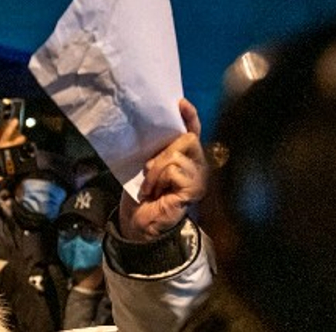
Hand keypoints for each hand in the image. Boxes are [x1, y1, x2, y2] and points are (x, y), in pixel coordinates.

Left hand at [120, 99, 206, 241]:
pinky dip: (158, 179)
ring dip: (156, 169)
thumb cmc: (141, 196)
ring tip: (150, 185)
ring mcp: (198, 178)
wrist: (138, 224)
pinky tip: (155, 192)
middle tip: (148, 170)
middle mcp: (197, 166)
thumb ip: (156, 150)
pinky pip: (174, 169)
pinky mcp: (193, 189)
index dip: (189, 116)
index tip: (179, 103)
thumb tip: (152, 128)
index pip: (193, 131)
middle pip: (186, 138)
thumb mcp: (146, 166)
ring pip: (177, 154)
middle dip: (162, 152)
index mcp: (186, 158)